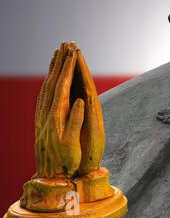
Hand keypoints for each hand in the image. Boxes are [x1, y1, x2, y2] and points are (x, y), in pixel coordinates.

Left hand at [34, 41, 104, 176]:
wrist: (49, 174)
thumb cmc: (65, 160)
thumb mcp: (71, 143)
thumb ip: (75, 120)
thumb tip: (81, 100)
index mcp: (56, 115)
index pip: (63, 85)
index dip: (69, 68)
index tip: (74, 52)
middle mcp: (47, 111)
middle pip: (54, 80)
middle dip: (61, 61)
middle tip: (67, 43)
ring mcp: (43, 113)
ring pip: (48, 84)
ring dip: (54, 67)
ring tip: (58, 52)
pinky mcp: (42, 117)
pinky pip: (44, 92)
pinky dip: (49, 80)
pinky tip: (51, 76)